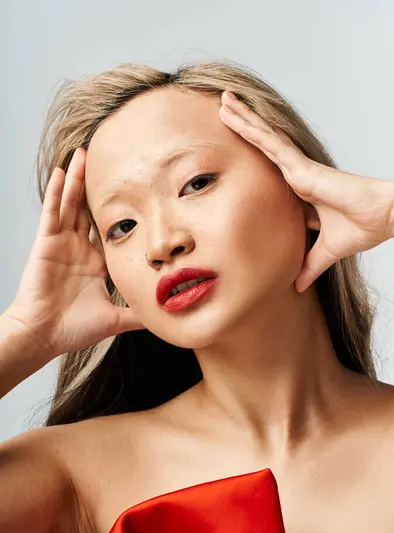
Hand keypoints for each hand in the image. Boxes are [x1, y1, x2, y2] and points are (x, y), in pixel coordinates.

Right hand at [4, 147, 144, 358]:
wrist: (44, 336)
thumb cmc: (74, 329)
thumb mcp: (117, 318)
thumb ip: (139, 314)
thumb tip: (165, 317)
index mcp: (96, 263)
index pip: (111, 230)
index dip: (122, 211)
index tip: (138, 193)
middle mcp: (79, 249)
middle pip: (90, 210)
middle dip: (99, 188)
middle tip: (112, 162)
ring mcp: (62, 244)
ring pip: (71, 204)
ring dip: (78, 179)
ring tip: (85, 153)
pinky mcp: (46, 243)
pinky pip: (52, 212)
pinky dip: (57, 192)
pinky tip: (63, 171)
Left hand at [219, 90, 393, 292]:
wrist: (383, 218)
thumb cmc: (362, 227)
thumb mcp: (325, 252)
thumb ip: (309, 266)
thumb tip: (298, 287)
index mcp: (301, 189)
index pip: (269, 167)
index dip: (254, 153)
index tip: (237, 148)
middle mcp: (297, 174)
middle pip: (263, 146)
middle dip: (244, 127)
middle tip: (223, 108)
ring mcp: (299, 168)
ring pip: (264, 138)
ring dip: (243, 119)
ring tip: (224, 101)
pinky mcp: (303, 168)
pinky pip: (271, 144)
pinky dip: (253, 129)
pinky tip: (237, 115)